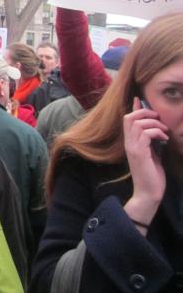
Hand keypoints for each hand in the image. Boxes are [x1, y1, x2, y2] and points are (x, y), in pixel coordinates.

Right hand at [124, 97, 167, 219]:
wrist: (148, 193)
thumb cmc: (152, 175)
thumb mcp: (152, 154)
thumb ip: (151, 142)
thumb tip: (157, 130)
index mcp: (130, 142)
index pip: (127, 120)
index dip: (134, 108)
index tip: (139, 99)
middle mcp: (128, 143)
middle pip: (129, 117)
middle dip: (145, 113)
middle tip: (158, 118)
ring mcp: (132, 148)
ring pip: (137, 124)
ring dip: (154, 123)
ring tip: (164, 131)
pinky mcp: (139, 153)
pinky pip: (145, 134)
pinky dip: (157, 132)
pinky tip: (164, 139)